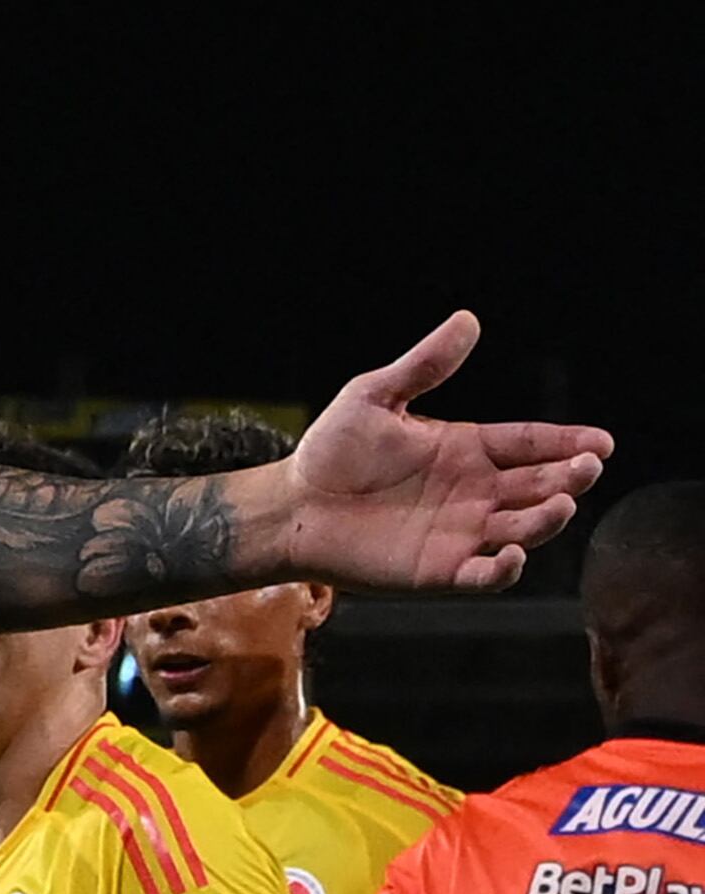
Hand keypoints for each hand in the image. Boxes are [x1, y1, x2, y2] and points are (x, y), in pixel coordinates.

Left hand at [282, 314, 609, 591]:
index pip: (531, 444)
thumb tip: (467, 319)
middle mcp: (475, 492)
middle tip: (587, 467)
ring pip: (524, 528)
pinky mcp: (440, 570)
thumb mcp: (375, 397)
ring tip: (561, 503)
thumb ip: (424, 366)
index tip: (601, 443)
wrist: (291, 505)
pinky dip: (505, 568)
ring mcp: (462, 532)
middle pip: (539, 485)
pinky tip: (514, 554)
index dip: (567, 442)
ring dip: (547, 519)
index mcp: (468, 450)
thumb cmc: (331, 451)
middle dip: (569, 477)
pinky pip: (485, 574)